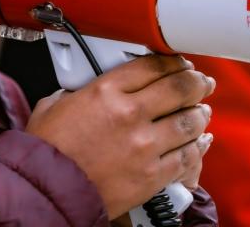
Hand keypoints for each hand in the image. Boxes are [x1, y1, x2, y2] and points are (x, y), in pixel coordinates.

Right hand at [25, 55, 214, 217]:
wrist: (50, 188)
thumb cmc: (48, 150)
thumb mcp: (54, 105)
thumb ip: (75, 93)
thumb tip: (80, 92)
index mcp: (104, 92)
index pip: (151, 67)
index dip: (172, 62)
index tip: (178, 63)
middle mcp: (129, 114)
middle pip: (178, 89)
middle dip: (195, 82)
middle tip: (200, 82)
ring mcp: (145, 145)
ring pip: (189, 122)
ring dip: (200, 114)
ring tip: (201, 111)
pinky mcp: (153, 174)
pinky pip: (187, 156)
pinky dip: (197, 146)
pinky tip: (199, 141)